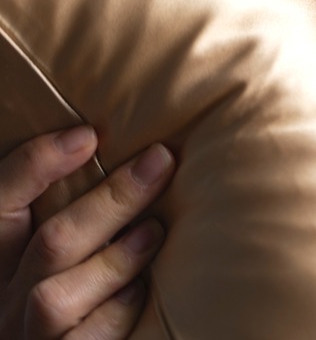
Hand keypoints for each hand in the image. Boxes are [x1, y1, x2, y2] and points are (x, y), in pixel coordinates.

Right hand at [0, 126, 174, 338]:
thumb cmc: (81, 302)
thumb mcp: (66, 257)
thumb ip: (79, 221)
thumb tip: (119, 156)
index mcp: (0, 265)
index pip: (0, 205)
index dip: (35, 165)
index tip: (87, 135)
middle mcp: (4, 301)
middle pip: (50, 241)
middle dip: (111, 197)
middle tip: (160, 160)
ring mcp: (28, 336)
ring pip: (56, 294)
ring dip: (114, 259)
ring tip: (156, 229)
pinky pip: (85, 338)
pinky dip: (115, 311)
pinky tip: (143, 290)